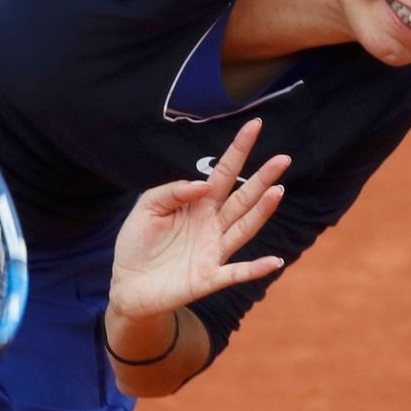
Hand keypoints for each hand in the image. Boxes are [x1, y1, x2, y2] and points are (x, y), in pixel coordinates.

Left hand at [107, 119, 290, 320]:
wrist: (127, 284)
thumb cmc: (138, 242)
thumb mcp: (147, 207)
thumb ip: (173, 191)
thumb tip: (203, 185)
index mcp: (198, 203)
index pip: (224, 172)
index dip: (239, 149)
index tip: (255, 125)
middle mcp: (212, 224)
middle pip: (242, 197)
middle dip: (262, 178)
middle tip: (283, 158)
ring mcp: (213, 250)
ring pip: (244, 227)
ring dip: (262, 212)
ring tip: (277, 191)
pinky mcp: (208, 277)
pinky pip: (236, 272)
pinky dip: (255, 268)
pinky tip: (274, 261)